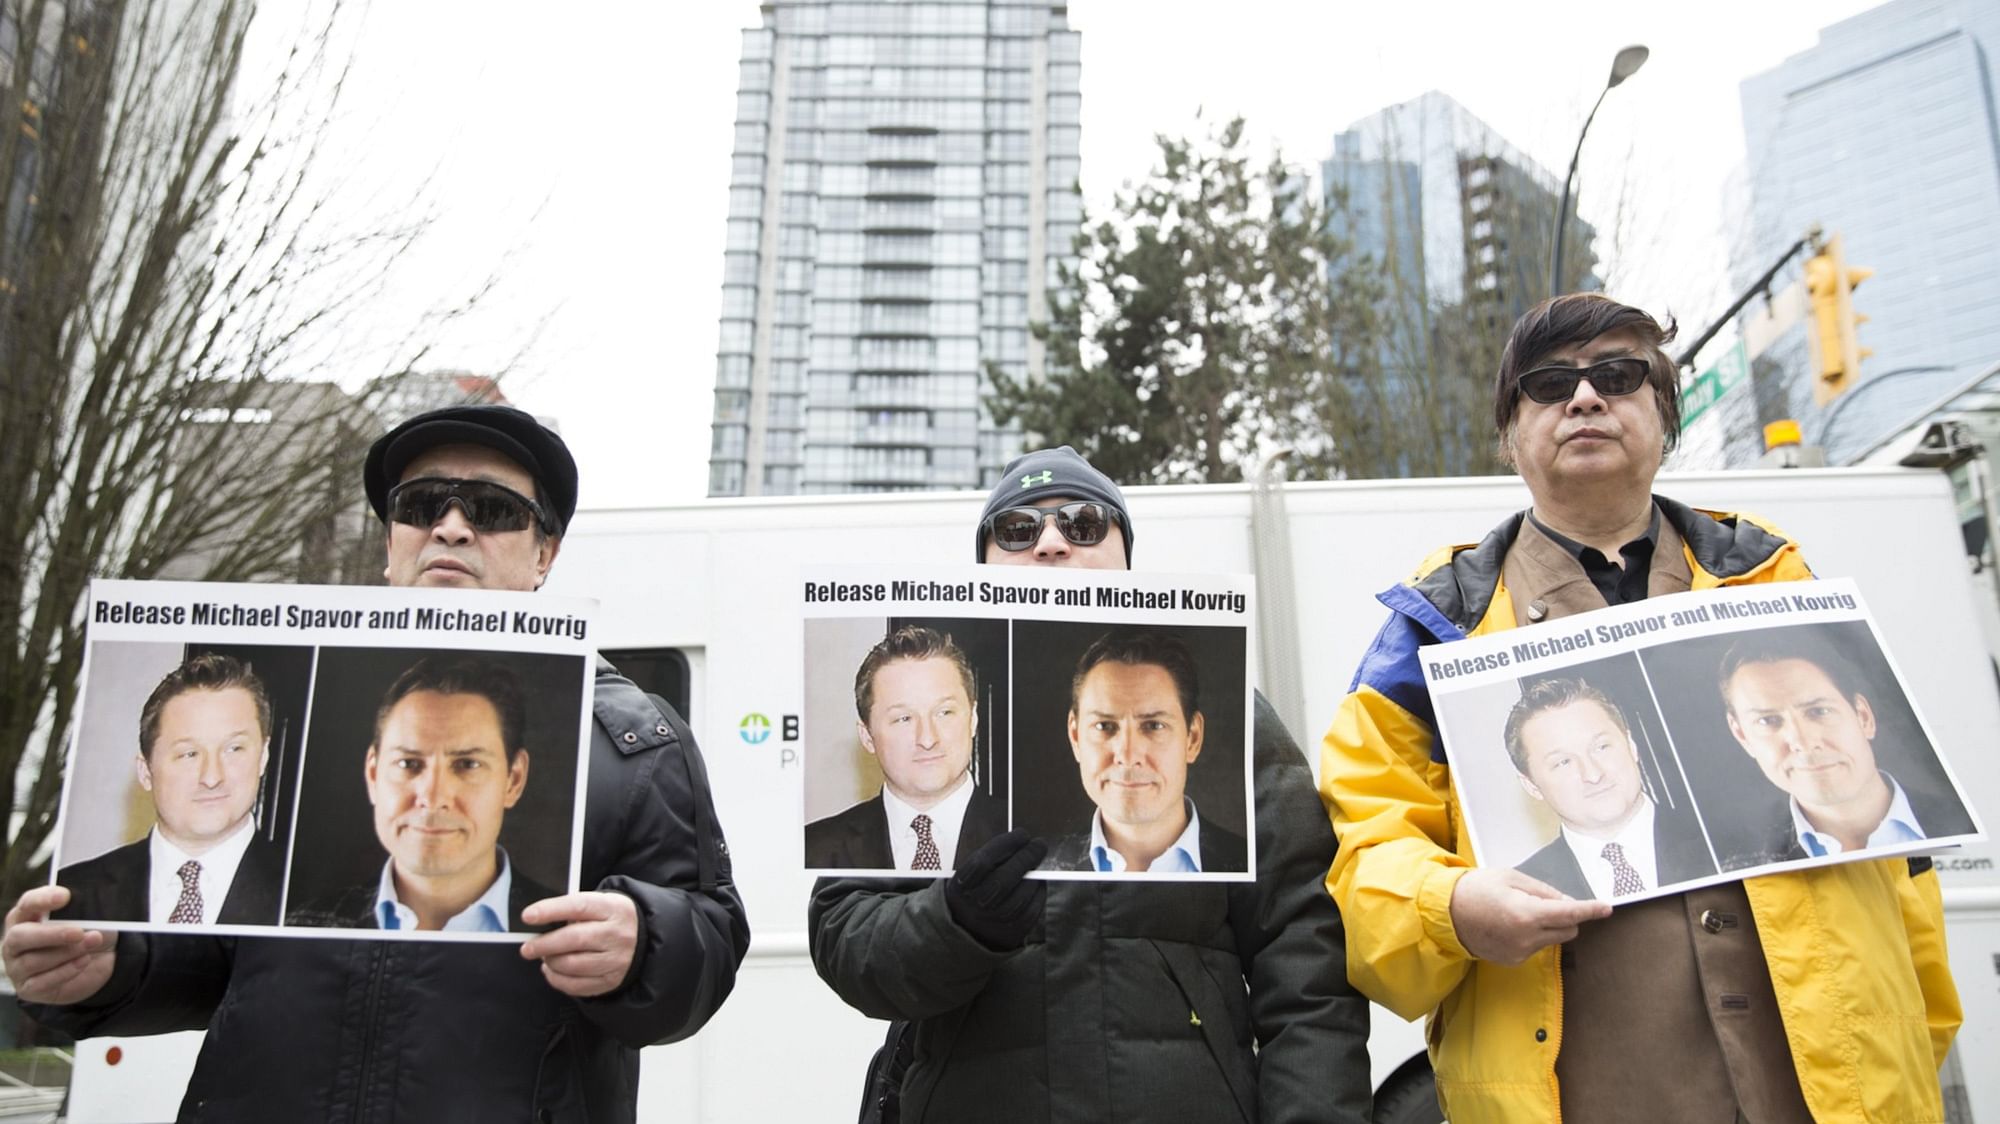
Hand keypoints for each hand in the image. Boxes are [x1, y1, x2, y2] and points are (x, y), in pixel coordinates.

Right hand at [3, 886, 115, 1004]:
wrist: (94, 966)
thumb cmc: (83, 936)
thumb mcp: (87, 920)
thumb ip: (83, 912)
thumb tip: (91, 908)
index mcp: (26, 917)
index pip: (27, 904)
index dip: (43, 899)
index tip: (65, 896)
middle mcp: (14, 941)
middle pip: (19, 936)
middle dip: (51, 934)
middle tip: (78, 932)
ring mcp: (17, 967)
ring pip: (32, 961)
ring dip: (66, 952)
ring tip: (91, 944)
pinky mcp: (28, 988)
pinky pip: (42, 982)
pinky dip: (66, 971)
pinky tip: (84, 961)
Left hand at [519, 891, 639, 997]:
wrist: (643, 941)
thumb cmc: (611, 919)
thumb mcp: (600, 904)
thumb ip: (573, 910)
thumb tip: (540, 923)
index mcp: (612, 908)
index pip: (578, 906)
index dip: (550, 910)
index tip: (528, 916)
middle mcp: (616, 934)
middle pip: (575, 939)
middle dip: (545, 944)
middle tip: (528, 948)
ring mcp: (615, 960)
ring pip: (573, 965)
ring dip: (551, 963)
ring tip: (544, 957)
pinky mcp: (610, 980)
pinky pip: (576, 986)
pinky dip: (557, 979)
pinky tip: (552, 971)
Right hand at [945, 830, 1047, 950]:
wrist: (965, 929)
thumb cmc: (972, 891)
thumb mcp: (969, 874)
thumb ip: (990, 858)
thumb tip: (1022, 842)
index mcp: (960, 886)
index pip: (983, 861)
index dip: (1006, 845)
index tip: (1022, 834)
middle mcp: (974, 906)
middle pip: (1004, 879)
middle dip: (1026, 857)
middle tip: (1039, 845)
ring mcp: (992, 922)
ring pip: (1020, 896)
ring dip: (1034, 877)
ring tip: (1036, 866)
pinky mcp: (1009, 933)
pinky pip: (1030, 912)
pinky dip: (1038, 894)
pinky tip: (1037, 884)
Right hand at [1448, 867, 1611, 965]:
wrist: (1445, 913)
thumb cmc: (1476, 889)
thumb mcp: (1511, 878)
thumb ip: (1543, 891)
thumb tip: (1567, 903)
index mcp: (1527, 913)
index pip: (1570, 914)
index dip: (1591, 910)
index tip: (1606, 908)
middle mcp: (1526, 938)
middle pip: (1567, 930)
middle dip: (1566, 917)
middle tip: (1545, 903)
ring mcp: (1519, 952)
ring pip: (1551, 940)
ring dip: (1547, 927)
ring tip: (1519, 912)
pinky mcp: (1513, 960)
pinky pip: (1535, 947)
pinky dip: (1532, 936)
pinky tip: (1509, 926)